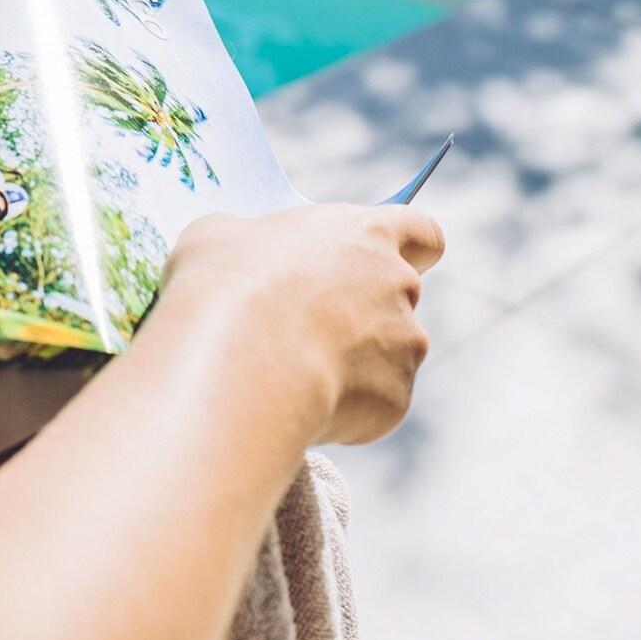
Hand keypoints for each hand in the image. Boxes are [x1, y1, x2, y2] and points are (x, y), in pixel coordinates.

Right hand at [152, 203, 442, 458]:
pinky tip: (298, 402)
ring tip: (293, 372)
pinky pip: (374, 403)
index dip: (411, 246)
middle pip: (401, 296)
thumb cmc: (227, 285)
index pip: (422, 232)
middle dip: (365, 310)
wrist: (241, 364)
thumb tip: (238, 252)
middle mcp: (398, 285)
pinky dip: (344, 407)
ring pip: (388, 354)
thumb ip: (251, 241)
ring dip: (354, 362)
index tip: (390, 259)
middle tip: (310, 326)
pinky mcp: (396, 400)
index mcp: (365, 233)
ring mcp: (404, 346)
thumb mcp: (218, 238)